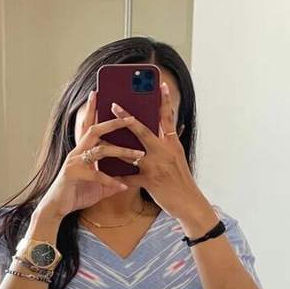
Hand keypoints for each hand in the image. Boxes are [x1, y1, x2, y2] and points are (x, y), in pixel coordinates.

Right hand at [35, 89, 146, 220]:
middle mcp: (78, 152)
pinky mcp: (73, 174)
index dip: (92, 109)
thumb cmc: (76, 194)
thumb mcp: (99, 186)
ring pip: (100, 150)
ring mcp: (74, 162)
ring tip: (139, 155)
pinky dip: (110, 181)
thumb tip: (126, 181)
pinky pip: (96, 175)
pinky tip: (122, 186)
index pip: (89, 126)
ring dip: (121, 151)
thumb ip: (111, 180)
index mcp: (83, 150)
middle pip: (95, 130)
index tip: (97, 93)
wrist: (57, 208)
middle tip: (130, 117)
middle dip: (113, 123)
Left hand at [110, 82, 211, 225]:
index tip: (159, 84)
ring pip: (130, 153)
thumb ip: (172, 142)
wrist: (189, 203)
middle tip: (113, 105)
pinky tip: (105, 172)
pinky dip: (117, 176)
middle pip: (143, 130)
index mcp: (173, 144)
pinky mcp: (149, 182)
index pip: (168, 118)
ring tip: (100, 138)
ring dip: (114, 146)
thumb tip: (173, 126)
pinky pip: (129, 178)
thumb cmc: (183, 181)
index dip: (164, 101)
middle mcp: (164, 152)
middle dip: (126, 117)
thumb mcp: (180, 158)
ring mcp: (156, 167)